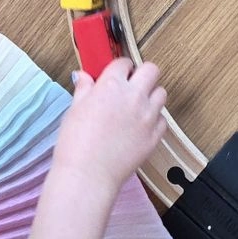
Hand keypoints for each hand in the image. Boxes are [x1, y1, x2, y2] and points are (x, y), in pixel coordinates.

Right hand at [54, 58, 167, 191]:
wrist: (88, 175)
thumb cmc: (76, 144)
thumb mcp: (74, 110)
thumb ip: (84, 89)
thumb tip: (83, 76)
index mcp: (111, 86)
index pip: (124, 63)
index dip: (120, 68)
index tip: (118, 74)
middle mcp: (134, 96)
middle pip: (151, 70)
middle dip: (143, 74)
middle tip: (133, 85)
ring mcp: (148, 116)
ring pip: (161, 93)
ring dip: (151, 96)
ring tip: (138, 106)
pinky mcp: (155, 135)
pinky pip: (163, 119)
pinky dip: (155, 120)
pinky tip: (141, 127)